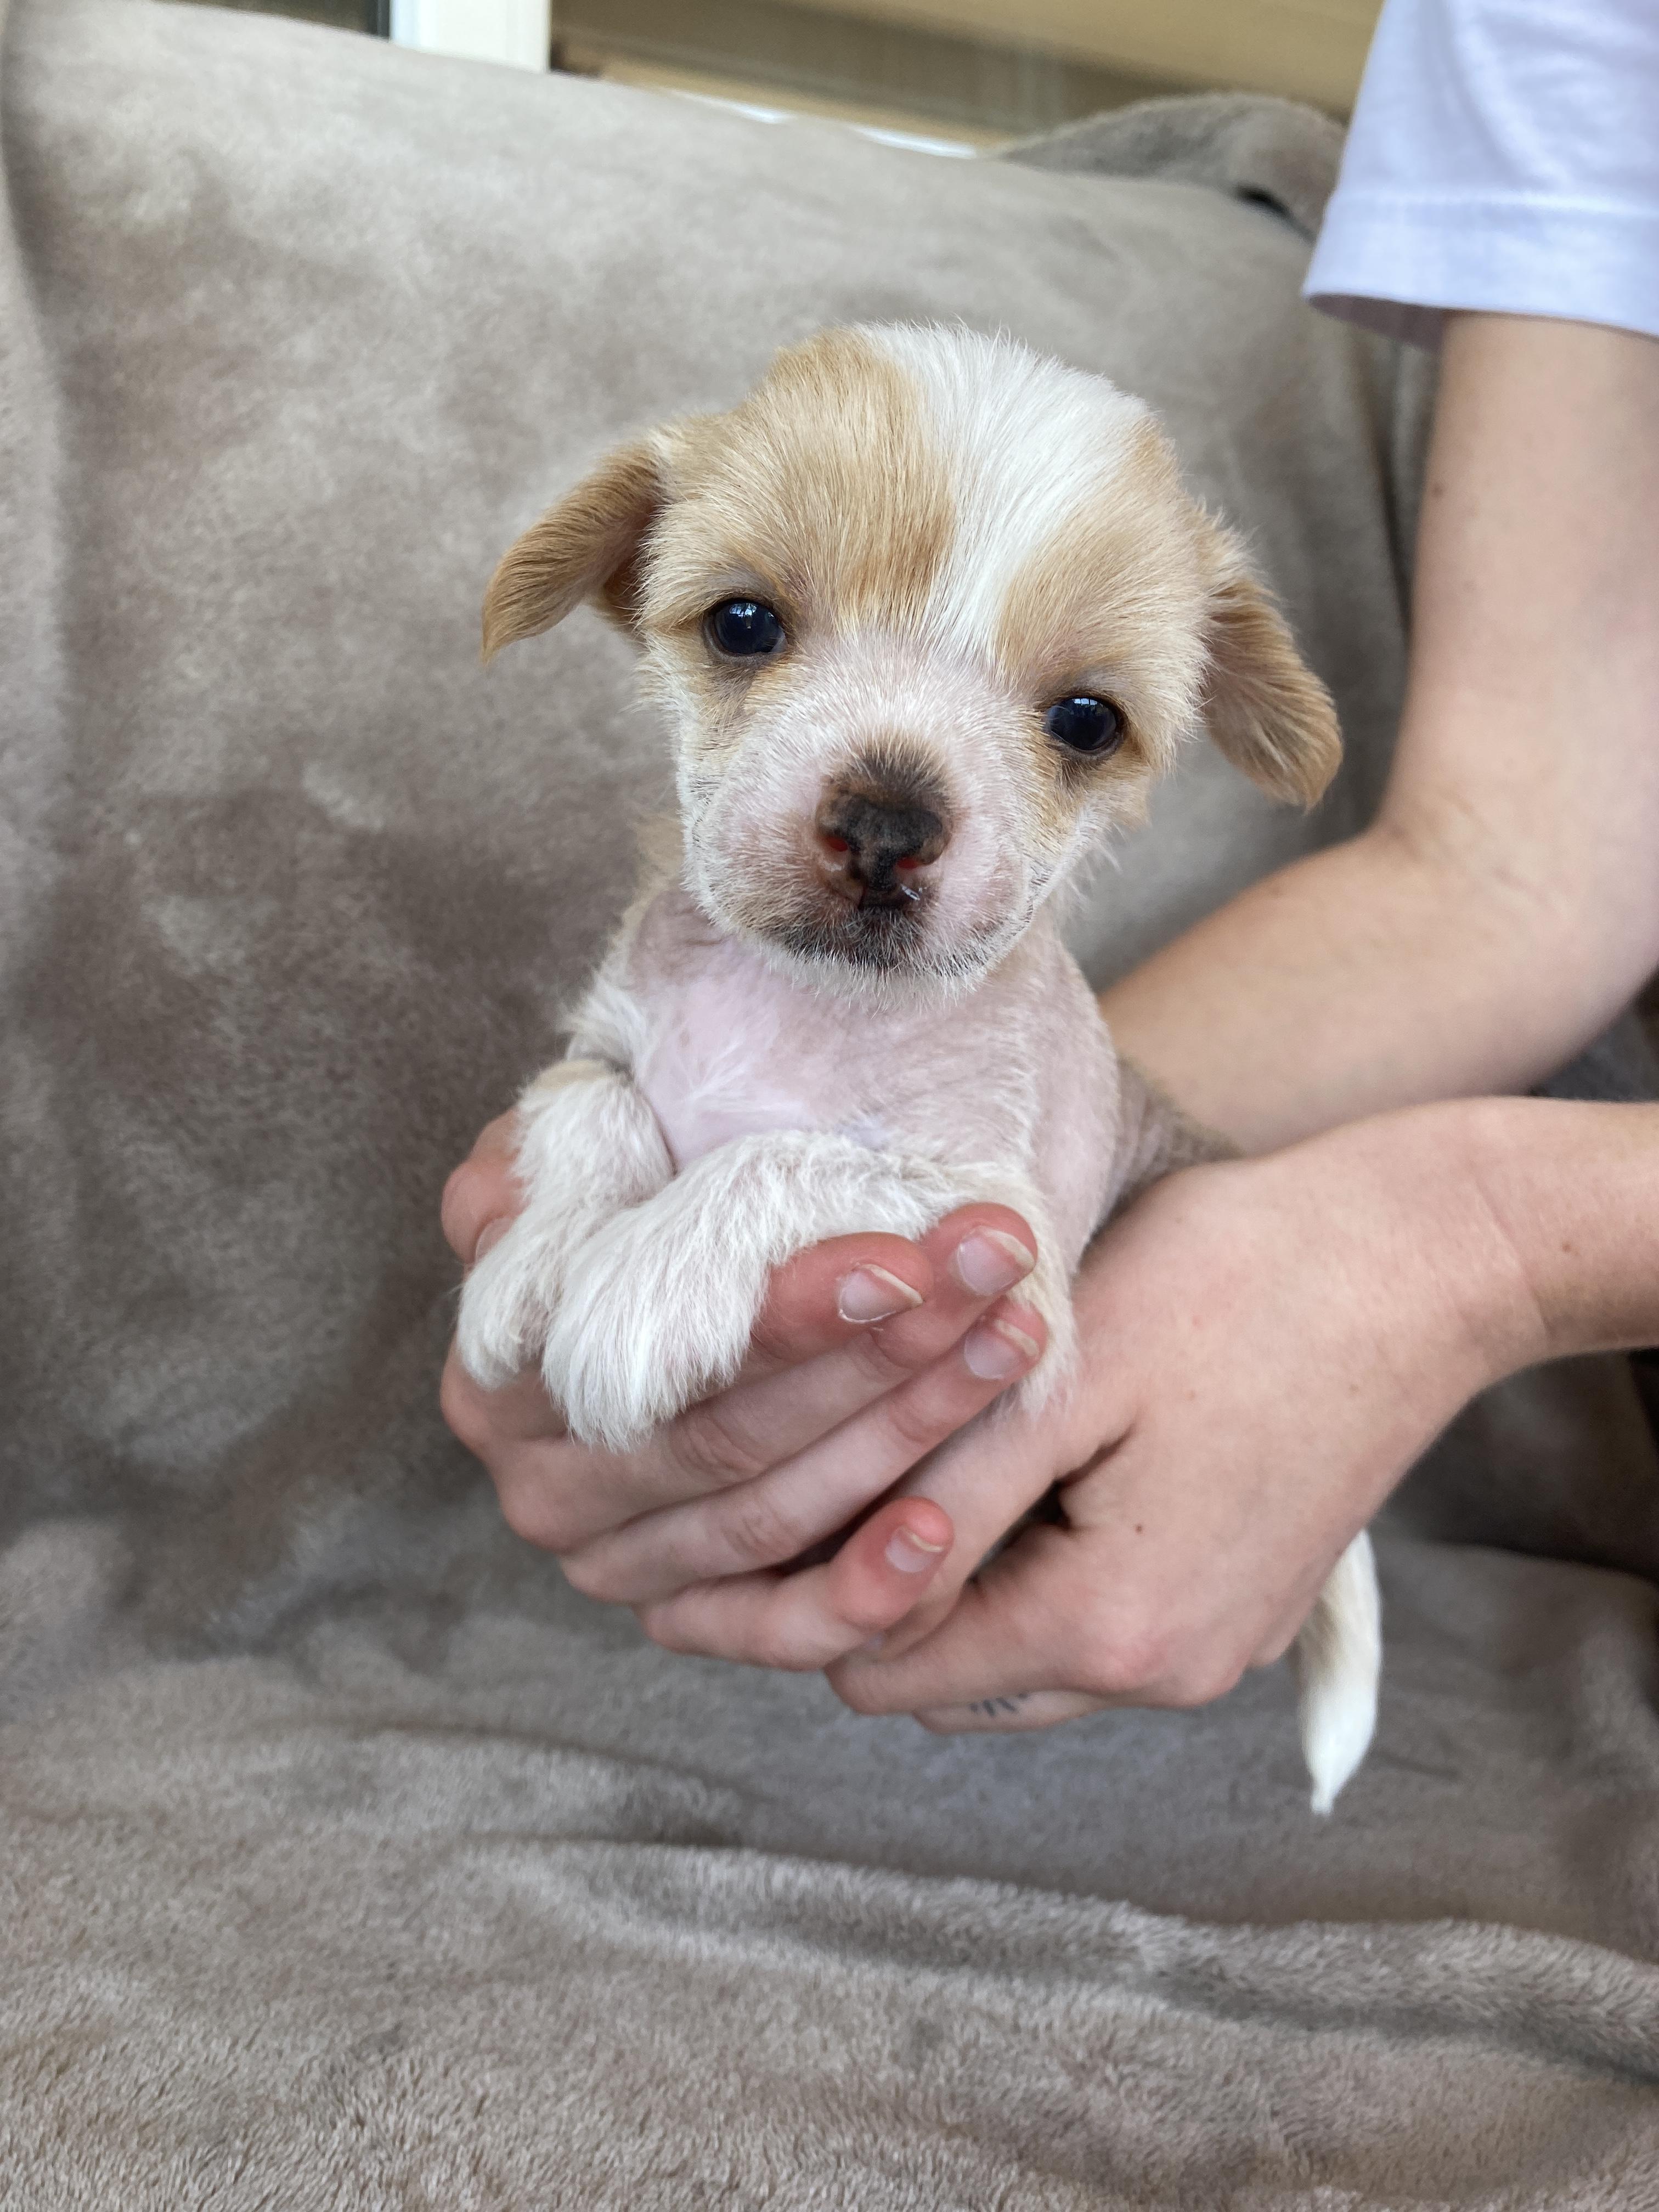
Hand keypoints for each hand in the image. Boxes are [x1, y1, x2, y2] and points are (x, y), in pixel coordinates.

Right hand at [439, 1113, 1049, 1665]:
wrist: (645, 1258)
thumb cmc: (620, 1194)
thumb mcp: (558, 1161)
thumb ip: (530, 1181)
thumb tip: (511, 1204)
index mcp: (502, 1376)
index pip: (655, 1353)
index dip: (784, 1316)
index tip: (904, 1261)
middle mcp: (550, 1489)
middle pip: (735, 1438)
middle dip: (883, 1357)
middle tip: (994, 1279)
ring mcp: (619, 1567)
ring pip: (777, 1517)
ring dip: (911, 1433)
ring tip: (1011, 1343)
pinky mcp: (690, 1617)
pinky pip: (777, 1629)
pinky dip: (862, 1593)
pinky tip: (941, 1531)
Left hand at [825, 1105, 1541, 1729]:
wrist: (1426, 1261)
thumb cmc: (1239, 1285)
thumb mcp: (1059, 1379)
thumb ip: (946, 1502)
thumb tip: (844, 1589)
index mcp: (1110, 1629)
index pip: (890, 1669)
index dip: (821, 1588)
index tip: (796, 1494)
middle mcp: (1167, 1671)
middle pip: (954, 1675)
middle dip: (891, 1587)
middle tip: (874, 1456)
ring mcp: (1216, 1644)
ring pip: (1025, 1651)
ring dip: (972, 1571)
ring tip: (964, 1442)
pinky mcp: (1243, 1602)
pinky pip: (1101, 1617)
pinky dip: (1048, 1561)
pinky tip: (1052, 1453)